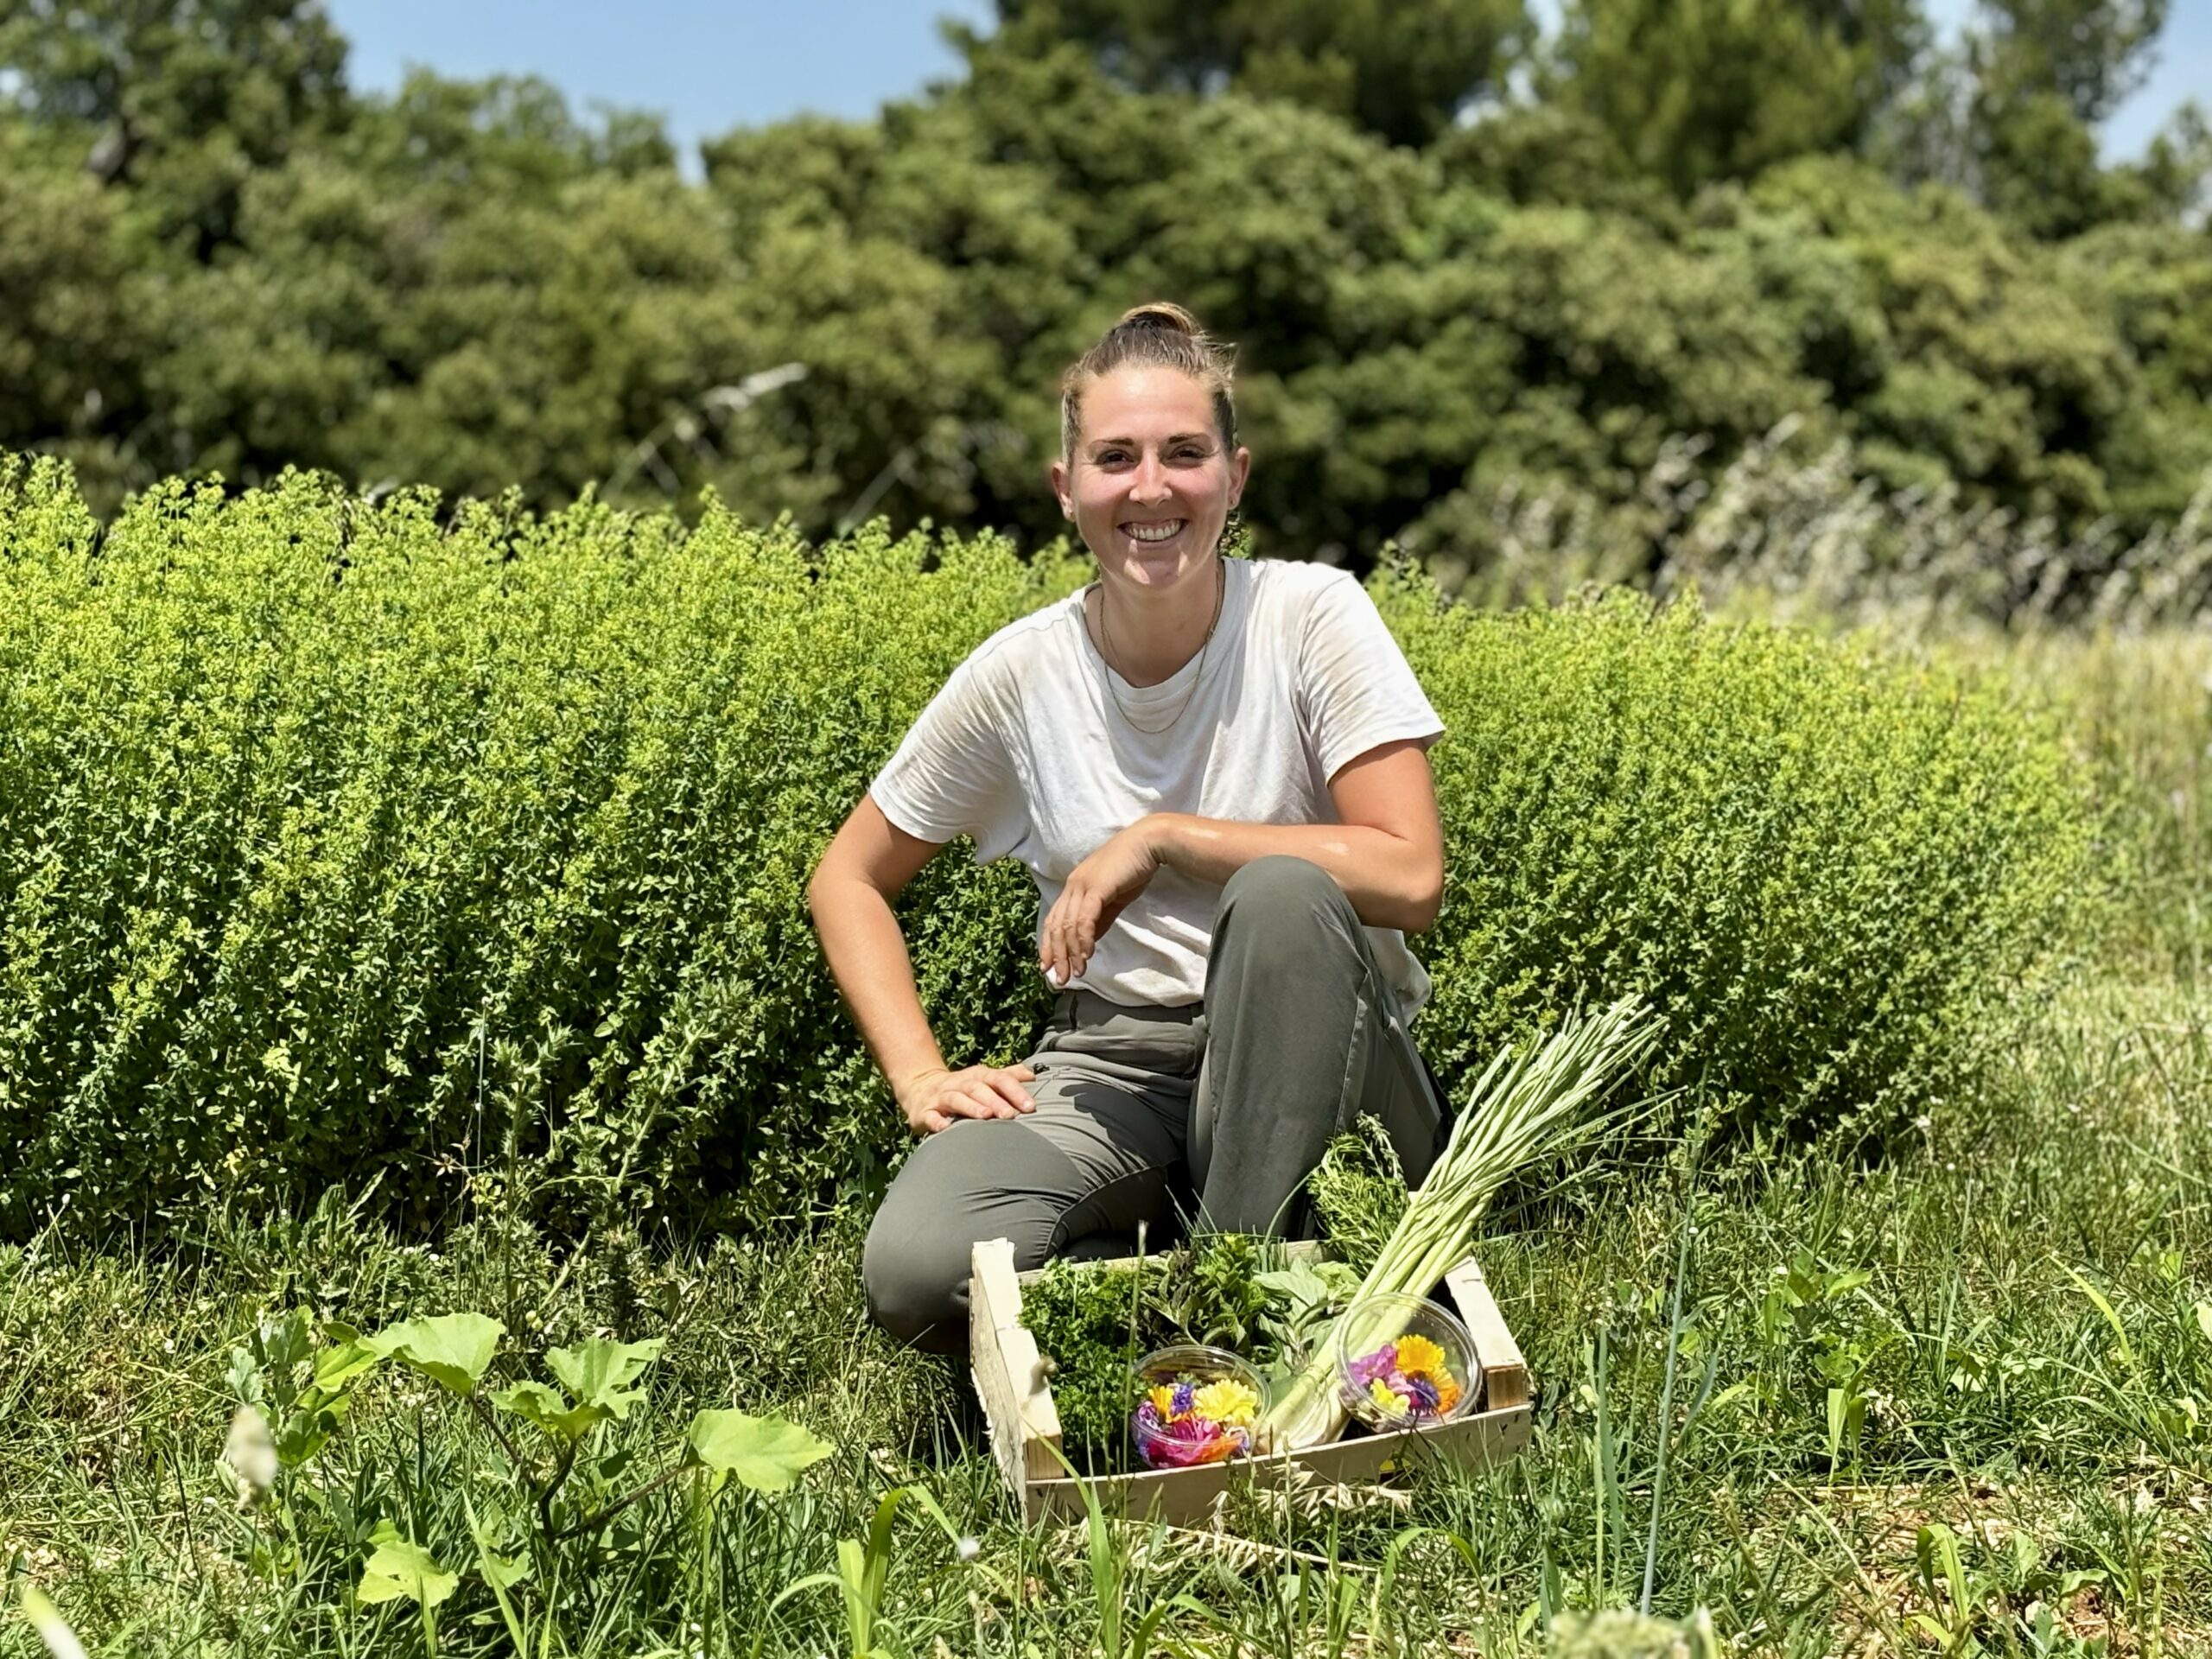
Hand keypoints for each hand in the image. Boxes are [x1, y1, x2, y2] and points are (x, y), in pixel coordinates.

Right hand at [896, 1063, 1036, 1135]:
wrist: (919, 1086)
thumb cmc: (962, 1087)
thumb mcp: (983, 1078)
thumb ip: (1007, 1076)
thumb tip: (1032, 1075)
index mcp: (977, 1076)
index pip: (998, 1079)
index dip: (1014, 1091)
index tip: (1030, 1106)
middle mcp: (959, 1083)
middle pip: (978, 1088)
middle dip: (995, 1101)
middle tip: (1010, 1115)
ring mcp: (940, 1096)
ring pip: (956, 1099)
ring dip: (971, 1107)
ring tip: (985, 1117)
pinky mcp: (924, 1111)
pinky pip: (930, 1115)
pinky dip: (937, 1121)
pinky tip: (944, 1128)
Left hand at [1040, 820, 1163, 986]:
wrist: (1147, 844)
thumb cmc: (1132, 868)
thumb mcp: (1112, 898)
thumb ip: (1099, 918)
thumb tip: (1089, 942)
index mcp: (1074, 887)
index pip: (1054, 919)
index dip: (1048, 944)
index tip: (1048, 966)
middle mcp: (1073, 886)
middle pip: (1057, 926)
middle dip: (1057, 955)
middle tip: (1061, 979)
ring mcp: (1083, 885)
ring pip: (1068, 925)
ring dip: (1071, 952)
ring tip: (1077, 972)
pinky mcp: (1097, 888)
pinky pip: (1085, 918)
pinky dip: (1084, 939)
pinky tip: (1087, 955)